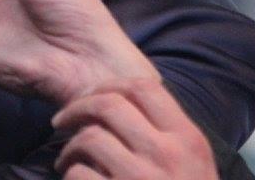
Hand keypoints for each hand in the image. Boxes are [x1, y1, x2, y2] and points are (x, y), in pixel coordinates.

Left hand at [52, 78, 217, 179]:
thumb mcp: (194, 164)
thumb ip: (168, 134)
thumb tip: (123, 101)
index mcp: (187, 139)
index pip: (144, 87)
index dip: (110, 85)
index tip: (92, 96)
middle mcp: (166, 154)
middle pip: (109, 105)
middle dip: (76, 108)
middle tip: (60, 121)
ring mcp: (141, 178)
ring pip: (89, 139)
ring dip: (68, 148)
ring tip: (64, 160)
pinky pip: (79, 175)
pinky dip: (70, 176)